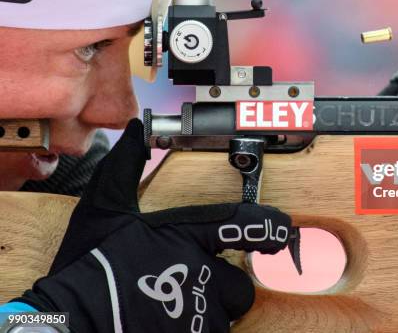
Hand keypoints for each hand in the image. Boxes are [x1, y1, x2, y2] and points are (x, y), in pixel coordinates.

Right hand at [16, 119, 290, 332]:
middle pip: (240, 282)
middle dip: (224, 282)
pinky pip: (212, 332)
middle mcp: (202, 274)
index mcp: (187, 236)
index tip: (283, 229)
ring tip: (173, 301)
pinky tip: (169, 320)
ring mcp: (200, 313)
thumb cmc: (88, 265)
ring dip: (210, 307)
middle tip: (191, 280)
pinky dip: (197, 327)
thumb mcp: (104, 208)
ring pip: (227, 311)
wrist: (69, 321)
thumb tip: (136, 130)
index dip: (270, 226)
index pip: (243, 225)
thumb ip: (126, 167)